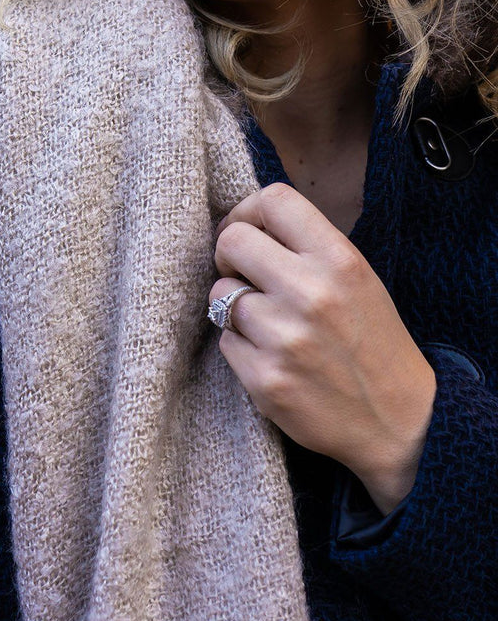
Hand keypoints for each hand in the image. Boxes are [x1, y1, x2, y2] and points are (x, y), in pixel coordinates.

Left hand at [210, 182, 435, 513]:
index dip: (249, 211)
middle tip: (245, 275)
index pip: (273, 199)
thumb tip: (242, 223)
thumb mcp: (357, 278)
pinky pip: (224, 340)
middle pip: (231, 240)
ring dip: (234, 305)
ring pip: (220, 294)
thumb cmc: (371, 340)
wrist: (399, 421)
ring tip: (267, 322)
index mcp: (339, 260)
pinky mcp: (264, 380)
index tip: (250, 231)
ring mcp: (285, 339)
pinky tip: (272, 356)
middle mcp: (311, 293)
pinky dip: (240, 345)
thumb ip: (306, 246)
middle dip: (231, 256)